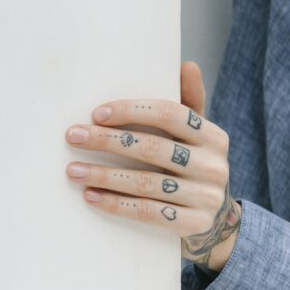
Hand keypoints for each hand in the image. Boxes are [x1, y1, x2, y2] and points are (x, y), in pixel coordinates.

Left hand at [64, 62, 240, 273]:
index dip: (131, 111)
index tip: (95, 114)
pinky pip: (149, 213)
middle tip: (73, 136)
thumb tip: (187, 64)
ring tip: (72, 170)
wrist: (216, 222)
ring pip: (146, 182)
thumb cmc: (192, 165)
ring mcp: (206, 198)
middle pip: (153, 147)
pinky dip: (117, 203)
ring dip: (104, 175)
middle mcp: (214, 165)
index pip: (170, 114)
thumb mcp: (196, 135)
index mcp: (213, 135)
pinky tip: (91, 196)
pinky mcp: (193, 224)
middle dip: (107, 141)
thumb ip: (188, 102)